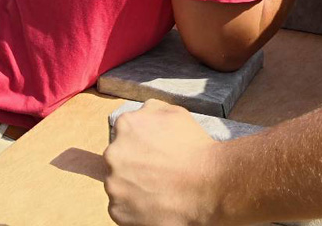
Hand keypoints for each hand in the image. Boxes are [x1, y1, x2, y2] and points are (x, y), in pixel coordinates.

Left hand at [104, 100, 221, 225]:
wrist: (208, 184)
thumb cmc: (195, 147)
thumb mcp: (176, 113)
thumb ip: (151, 110)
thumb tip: (140, 114)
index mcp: (125, 125)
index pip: (123, 133)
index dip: (140, 144)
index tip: (153, 153)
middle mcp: (113, 153)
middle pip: (117, 159)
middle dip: (133, 164)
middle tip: (157, 171)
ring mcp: (113, 184)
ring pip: (118, 184)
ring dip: (132, 185)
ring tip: (159, 188)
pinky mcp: (117, 210)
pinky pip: (121, 208)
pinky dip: (135, 207)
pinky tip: (155, 202)